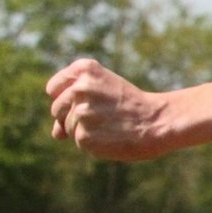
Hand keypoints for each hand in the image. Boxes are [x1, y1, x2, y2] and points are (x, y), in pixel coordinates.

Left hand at [45, 58, 172, 160]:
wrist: (158, 122)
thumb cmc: (132, 106)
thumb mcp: (105, 92)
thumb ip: (73, 105)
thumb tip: (56, 134)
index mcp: (84, 69)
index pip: (53, 89)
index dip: (67, 99)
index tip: (87, 102)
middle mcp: (79, 88)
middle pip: (57, 109)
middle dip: (73, 116)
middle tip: (104, 115)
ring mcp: (80, 113)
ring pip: (67, 127)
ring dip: (85, 130)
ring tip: (111, 125)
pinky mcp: (84, 136)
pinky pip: (79, 141)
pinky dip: (94, 143)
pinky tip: (112, 136)